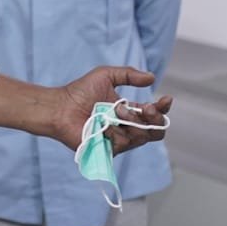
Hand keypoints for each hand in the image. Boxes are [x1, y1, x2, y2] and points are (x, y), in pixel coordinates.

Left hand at [53, 66, 172, 154]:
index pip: (154, 114)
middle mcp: (127, 127)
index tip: (165, 99)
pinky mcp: (110, 150)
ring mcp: (120, 140)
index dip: (163, 108)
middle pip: (156, 131)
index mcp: (129, 111)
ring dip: (132, 121)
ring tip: (116, 111)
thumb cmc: (79, 92)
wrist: (61, 107)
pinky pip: (124, 143)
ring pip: (142, 136)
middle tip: (145, 108)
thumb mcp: (106, 75)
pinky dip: (115, 131)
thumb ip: (128, 74)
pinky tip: (103, 125)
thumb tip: (152, 77)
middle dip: (155, 118)